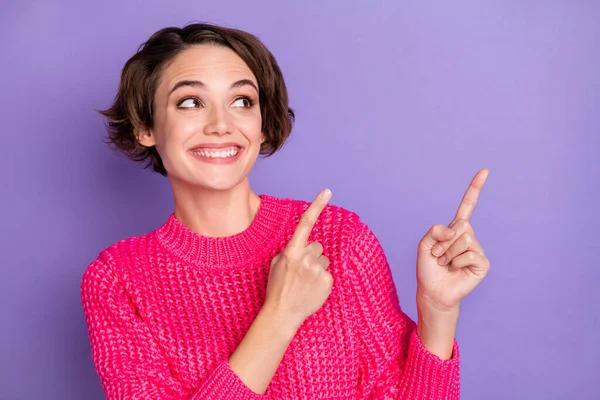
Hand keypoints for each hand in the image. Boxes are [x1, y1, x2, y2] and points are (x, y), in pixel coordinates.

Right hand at [263, 189, 333, 329]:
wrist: (282, 314)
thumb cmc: (277, 288)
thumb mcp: (276, 264)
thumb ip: (291, 250)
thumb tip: (304, 245)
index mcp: (291, 251)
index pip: (306, 223)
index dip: (317, 206)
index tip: (328, 192)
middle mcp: (306, 258)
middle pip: (317, 246)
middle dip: (312, 255)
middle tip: (301, 271)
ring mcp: (317, 270)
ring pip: (324, 260)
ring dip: (317, 267)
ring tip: (305, 282)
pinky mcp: (327, 281)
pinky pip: (328, 273)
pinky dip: (322, 280)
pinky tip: (311, 289)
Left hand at [416, 168, 490, 311]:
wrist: (432, 290)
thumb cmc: (428, 268)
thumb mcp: (423, 244)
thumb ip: (435, 231)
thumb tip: (457, 230)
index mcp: (454, 229)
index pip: (467, 206)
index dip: (475, 189)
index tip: (485, 171)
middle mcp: (468, 236)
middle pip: (461, 224)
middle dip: (443, 242)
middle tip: (439, 256)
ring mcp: (477, 249)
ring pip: (464, 239)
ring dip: (448, 253)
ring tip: (446, 264)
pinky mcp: (482, 263)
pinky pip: (470, 254)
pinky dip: (457, 262)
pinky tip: (456, 269)